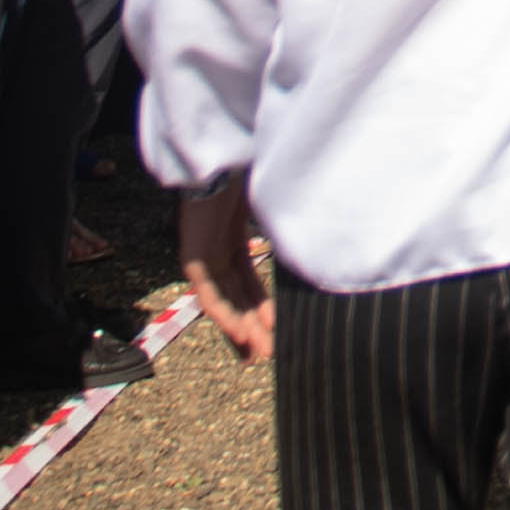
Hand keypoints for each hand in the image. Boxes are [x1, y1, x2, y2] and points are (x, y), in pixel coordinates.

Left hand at [183, 171, 278, 365]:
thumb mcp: (270, 205)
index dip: (261, 308)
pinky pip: (208, 293)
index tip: (275, 331)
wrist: (222, 154)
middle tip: (265, 355)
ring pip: (223, 302)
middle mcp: (216, 250)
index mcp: (232, 238)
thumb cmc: (246, 170)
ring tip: (256, 354)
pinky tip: (238, 333)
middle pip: (235, 298)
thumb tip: (317, 238)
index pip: (246, 282)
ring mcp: (203, 254)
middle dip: (251, 328)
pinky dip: (224, 314)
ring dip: (239, 329)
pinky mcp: (193, 256)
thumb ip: (284, 227)